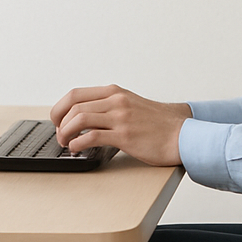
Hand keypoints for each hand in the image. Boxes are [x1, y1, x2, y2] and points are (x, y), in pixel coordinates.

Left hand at [50, 85, 191, 165]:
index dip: (60, 108)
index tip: (58, 121)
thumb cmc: (159, 125)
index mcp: (115, 92)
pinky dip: (77, 143)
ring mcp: (120, 117)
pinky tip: (77, 149)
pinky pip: (91, 137)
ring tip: (66, 143)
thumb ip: (110, 107)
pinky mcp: (124, 136)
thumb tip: (86, 117)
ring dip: (65, 133)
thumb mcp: (132, 105)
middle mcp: (116, 101)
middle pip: (73, 105)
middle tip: (59, 134)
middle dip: (58, 121)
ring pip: (78, 119)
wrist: (183, 134)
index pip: (75, 94)